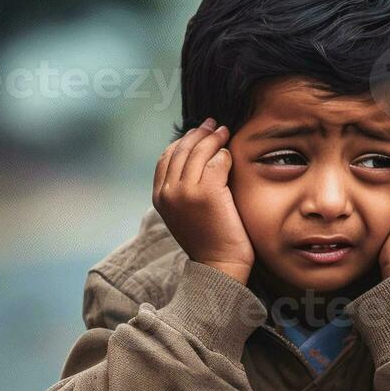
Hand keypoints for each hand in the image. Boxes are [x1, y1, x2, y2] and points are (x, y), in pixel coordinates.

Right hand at [152, 119, 254, 283]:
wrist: (219, 265)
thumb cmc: (208, 240)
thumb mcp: (185, 213)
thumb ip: (183, 190)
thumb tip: (196, 160)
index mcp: (159, 197)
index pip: (166, 158)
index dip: (182, 142)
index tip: (197, 134)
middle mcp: (168, 193)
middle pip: (182, 150)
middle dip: (198, 134)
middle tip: (213, 125)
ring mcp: (186, 192)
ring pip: (199, 152)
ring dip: (213, 138)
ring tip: (224, 131)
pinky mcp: (208, 193)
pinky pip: (217, 162)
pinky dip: (224, 155)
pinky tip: (230, 155)